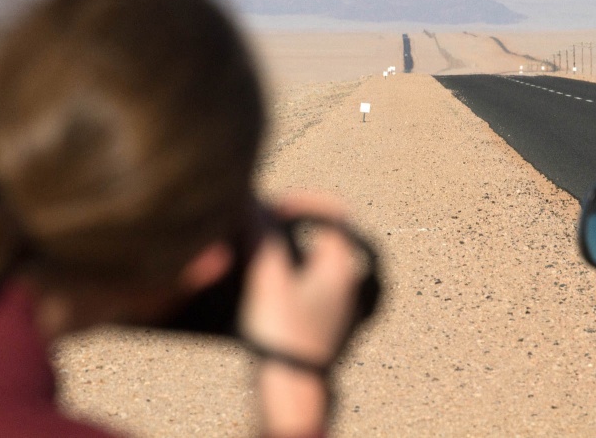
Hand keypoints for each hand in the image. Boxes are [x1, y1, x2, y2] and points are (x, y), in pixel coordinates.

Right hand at [239, 194, 362, 434]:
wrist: (291, 394)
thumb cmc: (285, 337)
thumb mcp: (267, 278)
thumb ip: (259, 236)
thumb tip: (250, 202)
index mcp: (342, 267)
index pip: (336, 213)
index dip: (305, 201)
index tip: (275, 207)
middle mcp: (346, 285)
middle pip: (320, 237)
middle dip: (286, 227)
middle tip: (257, 227)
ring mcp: (335, 307)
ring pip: (310, 263)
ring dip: (281, 253)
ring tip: (250, 255)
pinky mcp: (319, 325)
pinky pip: (303, 288)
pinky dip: (282, 278)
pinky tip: (255, 288)